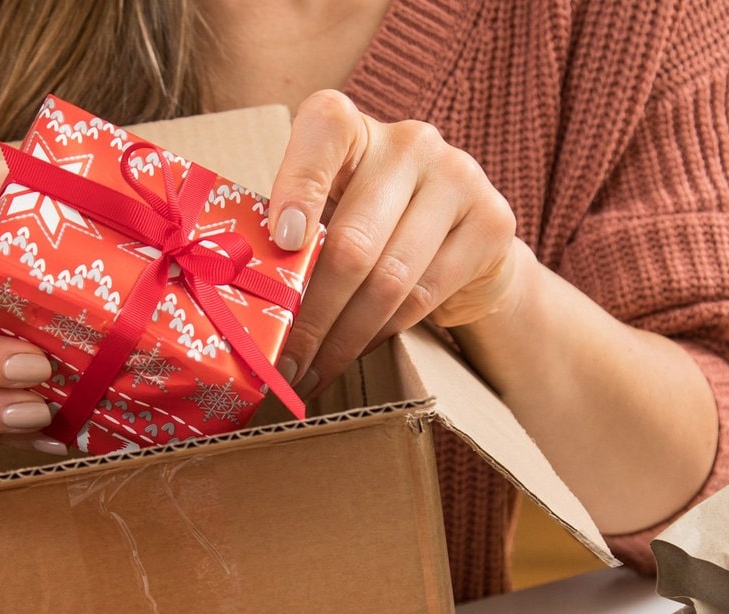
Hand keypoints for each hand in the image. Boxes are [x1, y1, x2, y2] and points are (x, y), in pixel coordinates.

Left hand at [267, 89, 524, 397]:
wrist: (465, 237)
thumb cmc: (373, 222)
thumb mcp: (329, 210)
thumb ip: (294, 229)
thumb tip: (237, 288)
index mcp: (354, 125)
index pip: (324, 131)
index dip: (298, 185)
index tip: (281, 243)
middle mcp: (411, 142)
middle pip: (355, 239)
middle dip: (312, 313)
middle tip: (283, 361)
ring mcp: (459, 178)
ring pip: (390, 278)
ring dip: (344, 338)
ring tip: (311, 372)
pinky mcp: (492, 223)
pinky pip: (424, 295)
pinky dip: (381, 334)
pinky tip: (354, 354)